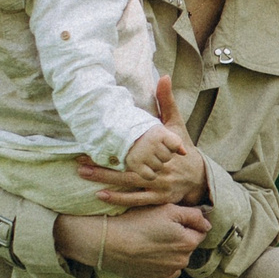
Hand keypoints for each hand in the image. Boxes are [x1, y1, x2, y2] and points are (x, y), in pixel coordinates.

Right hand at [56, 203, 209, 277]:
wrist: (109, 243)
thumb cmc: (138, 222)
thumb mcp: (168, 210)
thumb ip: (193, 215)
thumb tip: (207, 224)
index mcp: (188, 243)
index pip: (199, 231)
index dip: (186, 223)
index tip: (170, 220)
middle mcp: (182, 261)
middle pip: (187, 246)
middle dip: (178, 237)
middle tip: (156, 228)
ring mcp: (168, 272)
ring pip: (175, 258)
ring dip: (169, 251)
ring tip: (149, 240)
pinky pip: (163, 269)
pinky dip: (158, 262)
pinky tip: (145, 252)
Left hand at [79, 80, 207, 207]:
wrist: (199, 177)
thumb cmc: (183, 149)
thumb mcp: (176, 125)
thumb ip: (167, 102)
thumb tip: (163, 76)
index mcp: (165, 149)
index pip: (140, 146)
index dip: (118, 144)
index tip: (98, 138)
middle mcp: (162, 168)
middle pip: (130, 166)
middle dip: (104, 165)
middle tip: (79, 159)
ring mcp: (160, 185)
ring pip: (130, 183)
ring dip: (106, 179)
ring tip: (84, 173)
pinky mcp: (159, 199)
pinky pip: (137, 201)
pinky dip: (119, 199)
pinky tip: (101, 195)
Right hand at [120, 123, 189, 179]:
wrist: (121, 135)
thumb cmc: (145, 133)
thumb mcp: (161, 131)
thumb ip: (175, 140)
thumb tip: (184, 153)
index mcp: (159, 132)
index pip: (175, 145)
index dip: (171, 146)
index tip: (162, 143)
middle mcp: (151, 142)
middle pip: (167, 157)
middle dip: (162, 155)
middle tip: (151, 149)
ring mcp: (143, 154)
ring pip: (159, 167)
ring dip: (154, 164)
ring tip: (146, 156)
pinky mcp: (135, 164)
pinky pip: (150, 176)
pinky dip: (149, 174)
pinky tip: (144, 167)